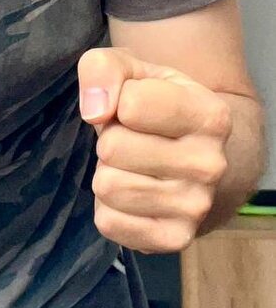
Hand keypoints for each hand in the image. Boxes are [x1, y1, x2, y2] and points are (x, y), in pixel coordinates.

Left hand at [77, 47, 231, 253]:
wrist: (189, 152)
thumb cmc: (154, 104)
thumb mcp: (132, 71)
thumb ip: (104, 68)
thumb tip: (95, 110)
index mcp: (211, 116)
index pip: (130, 105)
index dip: (118, 101)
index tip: (134, 106)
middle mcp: (212, 165)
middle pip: (113, 148)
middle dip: (110, 139)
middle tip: (132, 139)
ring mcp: (196, 207)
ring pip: (108, 186)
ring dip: (108, 172)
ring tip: (133, 164)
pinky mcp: (175, 239)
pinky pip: (109, 222)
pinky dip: (108, 206)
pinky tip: (133, 193)